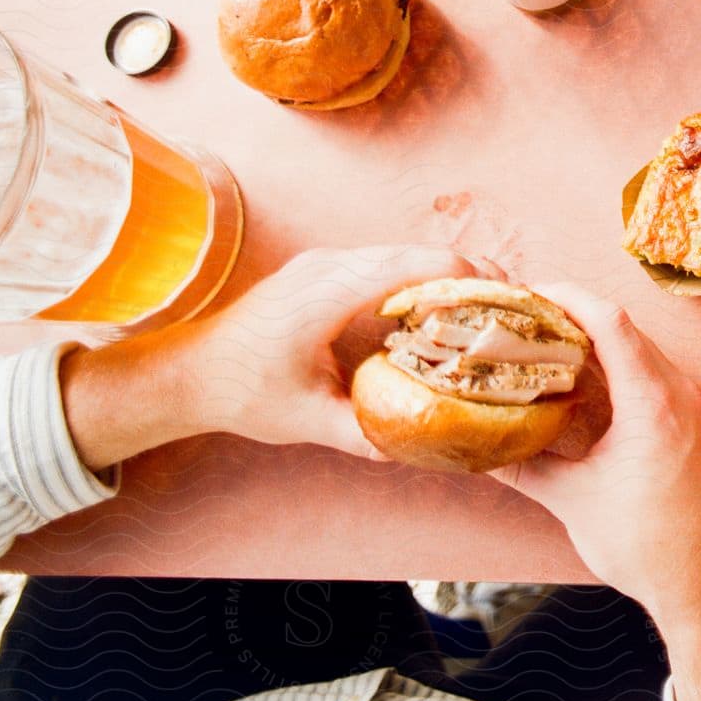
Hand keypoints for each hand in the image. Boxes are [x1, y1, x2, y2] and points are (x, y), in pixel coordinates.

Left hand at [63, 244, 494, 472]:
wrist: (188, 371)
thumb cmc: (241, 393)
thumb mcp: (305, 421)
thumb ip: (364, 433)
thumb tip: (422, 447)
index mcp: (329, 292)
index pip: (417, 264)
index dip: (469, 280)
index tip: (506, 305)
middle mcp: (332, 264)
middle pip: (422, 253)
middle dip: (473, 279)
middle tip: (512, 313)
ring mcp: (329, 261)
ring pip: (409, 254)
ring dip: (449, 279)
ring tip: (486, 315)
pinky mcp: (329, 270)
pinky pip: (390, 263)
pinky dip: (424, 281)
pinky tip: (441, 316)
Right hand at [499, 288, 700, 613]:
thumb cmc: (645, 544)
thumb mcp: (573, 500)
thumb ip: (524, 466)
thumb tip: (478, 445)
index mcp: (653, 402)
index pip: (611, 323)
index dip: (569, 298)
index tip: (530, 293)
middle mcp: (679, 392)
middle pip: (624, 329)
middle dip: (574, 315)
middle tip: (526, 317)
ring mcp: (691, 404)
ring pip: (639, 349)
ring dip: (595, 340)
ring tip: (546, 341)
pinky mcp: (691, 420)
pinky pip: (651, 373)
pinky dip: (616, 366)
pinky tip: (582, 380)